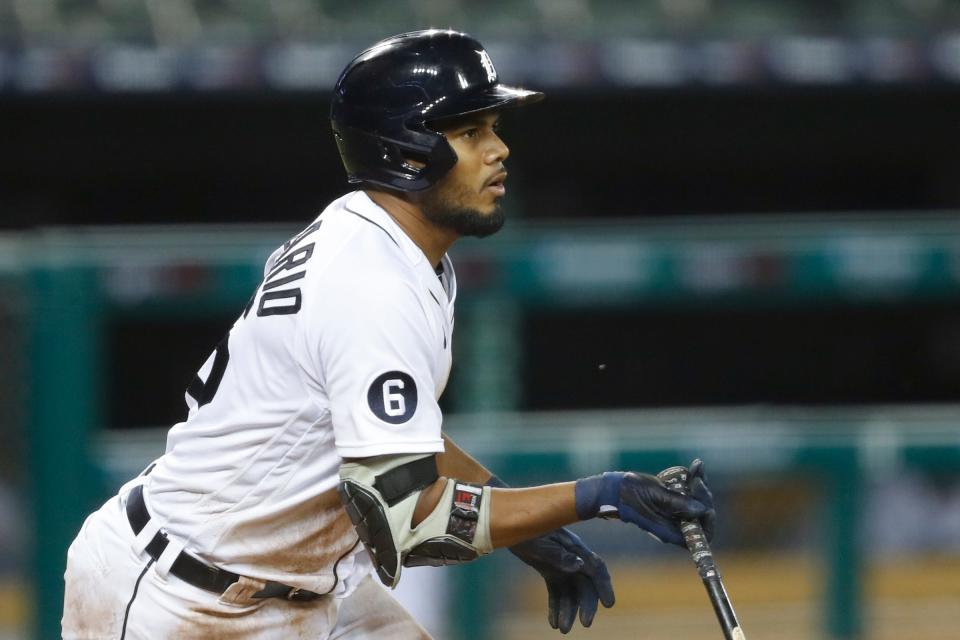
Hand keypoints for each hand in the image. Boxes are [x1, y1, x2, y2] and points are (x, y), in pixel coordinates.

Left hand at [508, 527, 614, 633]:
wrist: (510, 523)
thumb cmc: (528, 528)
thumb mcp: (541, 542)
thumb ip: (560, 555)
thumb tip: (579, 565)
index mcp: (575, 548)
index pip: (596, 568)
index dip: (604, 586)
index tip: (608, 605)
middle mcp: (572, 558)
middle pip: (584, 585)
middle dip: (586, 605)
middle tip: (585, 624)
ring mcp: (561, 565)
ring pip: (570, 592)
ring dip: (568, 611)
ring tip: (562, 629)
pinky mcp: (550, 571)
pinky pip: (556, 592)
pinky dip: (556, 607)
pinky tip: (553, 622)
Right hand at [575, 461, 713, 545]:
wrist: (614, 489)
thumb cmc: (629, 494)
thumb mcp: (654, 495)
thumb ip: (677, 503)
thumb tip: (702, 509)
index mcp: (670, 531)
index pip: (701, 536)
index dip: (708, 522)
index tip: (705, 505)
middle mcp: (675, 524)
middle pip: (702, 516)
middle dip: (703, 497)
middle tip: (697, 479)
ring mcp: (673, 513)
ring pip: (697, 503)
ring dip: (700, 486)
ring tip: (696, 468)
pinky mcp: (670, 502)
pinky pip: (688, 494)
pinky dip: (693, 482)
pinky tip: (694, 467)